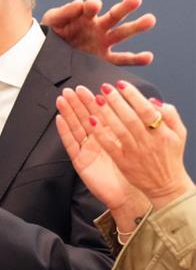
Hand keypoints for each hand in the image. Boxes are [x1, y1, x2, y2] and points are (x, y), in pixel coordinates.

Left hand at [41, 0, 154, 65]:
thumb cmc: (49, 34)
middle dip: (124, 7)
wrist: (45, 55)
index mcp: (84, 16)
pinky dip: (135, 59)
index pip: (90, 7)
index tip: (92, 5)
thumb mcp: (52, 21)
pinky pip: (121, 60)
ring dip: (136, 27)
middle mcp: (97, 27)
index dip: (92, 5)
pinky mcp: (103, 59)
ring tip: (150, 19)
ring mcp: (102, 43)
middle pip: (114, 16)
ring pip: (122, 34)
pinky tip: (148, 57)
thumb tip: (80, 3)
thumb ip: (64, 12)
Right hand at [56, 87, 148, 228]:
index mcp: (110, 135)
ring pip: (75, 127)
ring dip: (68, 113)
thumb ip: (128, 125)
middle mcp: (96, 140)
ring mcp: (87, 150)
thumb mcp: (134, 143)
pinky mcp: (80, 161)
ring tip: (62, 99)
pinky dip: (64, 131)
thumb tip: (127, 105)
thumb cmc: (135, 171)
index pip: (99, 114)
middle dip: (77, 103)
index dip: (91, 101)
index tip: (85, 88)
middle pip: (84, 118)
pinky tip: (60, 119)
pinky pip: (71, 144)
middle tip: (71, 90)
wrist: (131, 194)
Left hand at [88, 81, 192, 209]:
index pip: (147, 111)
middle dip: (117, 101)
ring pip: (119, 130)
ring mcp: (135, 153)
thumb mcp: (178, 134)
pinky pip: (110, 146)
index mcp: (163, 133)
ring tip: (95, 99)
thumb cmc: (170, 157)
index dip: (133, 96)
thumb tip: (153, 100)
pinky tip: (91, 121)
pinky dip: (100, 134)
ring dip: (107, 114)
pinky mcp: (123, 163)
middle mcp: (149, 142)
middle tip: (104, 87)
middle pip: (130, 118)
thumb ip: (170, 115)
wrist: (166, 185)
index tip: (121, 84)